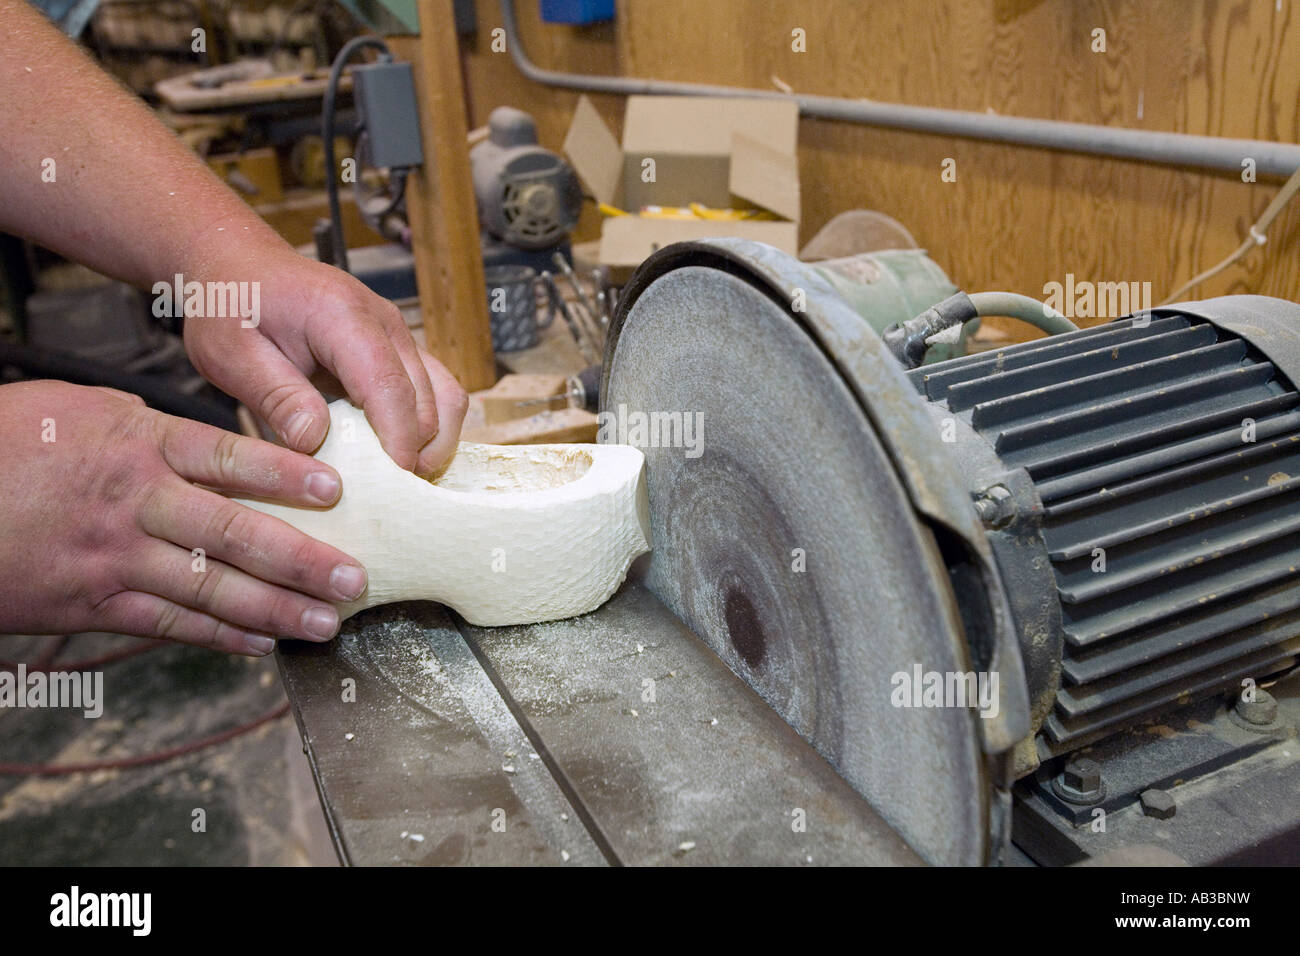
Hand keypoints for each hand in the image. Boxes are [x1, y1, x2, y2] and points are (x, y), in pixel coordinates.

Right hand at [0, 380, 370, 655]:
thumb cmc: (10, 443)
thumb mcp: (81, 410)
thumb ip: (152, 428)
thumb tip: (212, 443)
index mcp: (135, 444)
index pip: (226, 457)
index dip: (286, 475)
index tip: (338, 490)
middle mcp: (133, 501)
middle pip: (233, 533)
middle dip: (301, 560)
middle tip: (355, 577)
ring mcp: (113, 557)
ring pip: (210, 588)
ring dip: (275, 609)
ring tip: (327, 622)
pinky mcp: (91, 603)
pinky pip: (168, 623)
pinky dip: (220, 636)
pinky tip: (263, 643)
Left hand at [181, 245, 468, 474]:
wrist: (241, 267)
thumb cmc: (231, 306)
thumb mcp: (231, 354)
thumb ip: (275, 397)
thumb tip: (316, 441)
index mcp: (343, 317)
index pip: (390, 385)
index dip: (398, 440)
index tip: (392, 484)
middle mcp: (386, 323)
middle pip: (431, 398)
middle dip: (418, 452)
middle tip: (386, 498)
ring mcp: (400, 336)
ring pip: (446, 397)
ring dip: (431, 443)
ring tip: (397, 482)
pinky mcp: (402, 351)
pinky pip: (435, 393)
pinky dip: (426, 429)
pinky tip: (395, 457)